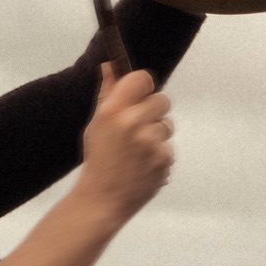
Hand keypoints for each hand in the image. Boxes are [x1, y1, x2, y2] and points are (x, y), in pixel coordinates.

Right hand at [76, 64, 173, 224]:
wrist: (102, 199)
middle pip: (162, 99)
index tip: (139, 93)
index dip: (142, 85)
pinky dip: (159, 154)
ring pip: (166, 125)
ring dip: (156, 134)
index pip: (142, 79)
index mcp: (112, 111)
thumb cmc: (98, 160)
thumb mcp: (96, 124)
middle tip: (138, 126)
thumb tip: (110, 65)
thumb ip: (107, 93)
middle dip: (152, 110)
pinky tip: (143, 164)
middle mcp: (133, 123)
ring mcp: (150, 142)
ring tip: (137, 150)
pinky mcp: (164, 159)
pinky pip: (168, 147)